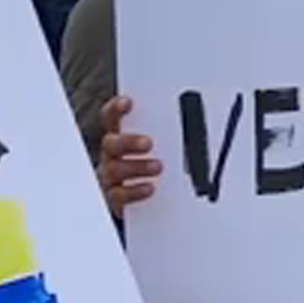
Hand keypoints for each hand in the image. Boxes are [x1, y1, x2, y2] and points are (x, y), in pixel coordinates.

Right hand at [97, 95, 161, 216]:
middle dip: (129, 142)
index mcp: (120, 135)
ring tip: (158, 167)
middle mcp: (112, 154)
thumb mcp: (159, 144)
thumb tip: (193, 119)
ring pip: (114, 169)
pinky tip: (150, 188)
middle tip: (148, 143)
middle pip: (111, 143)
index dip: (116, 109)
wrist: (143, 199)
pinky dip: (134, 191)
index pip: (111, 117)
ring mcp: (110, 176)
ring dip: (137, 167)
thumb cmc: (153, 162)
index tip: (129, 103)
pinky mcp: (114, 197)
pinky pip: (119, 195)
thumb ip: (166, 132)